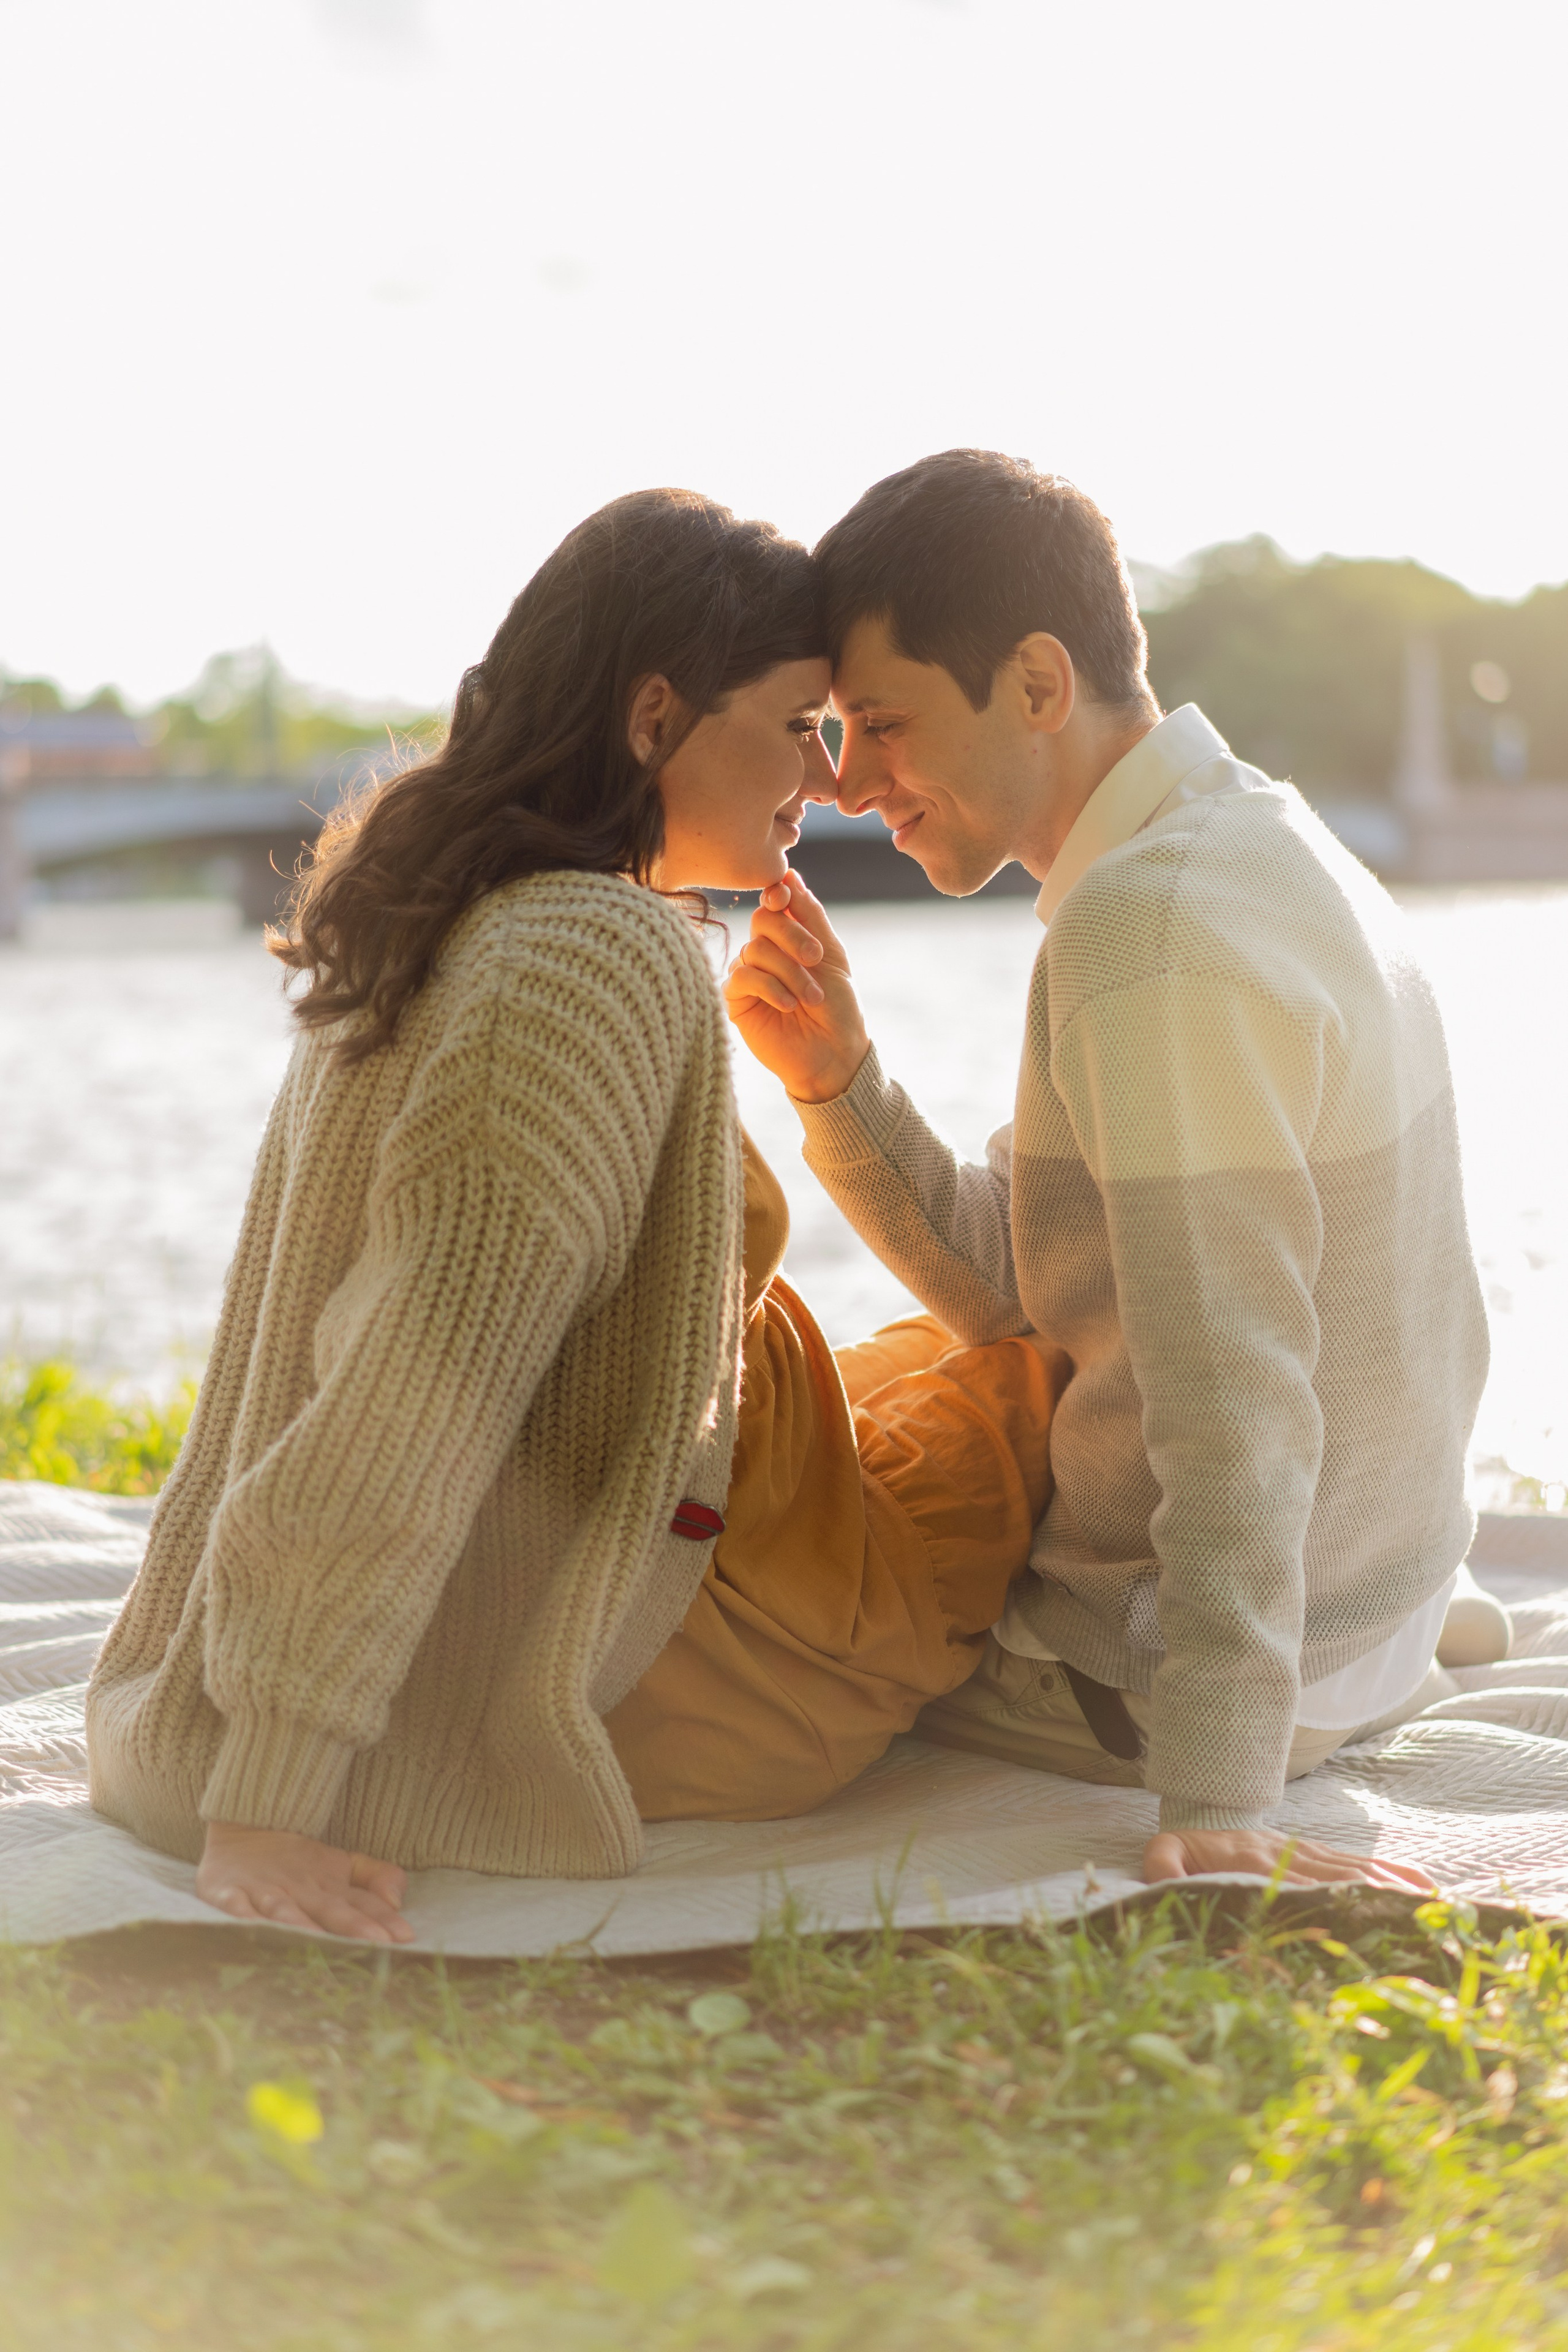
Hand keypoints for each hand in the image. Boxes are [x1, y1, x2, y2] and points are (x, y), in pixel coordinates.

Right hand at [197, 1820, 415, 1943]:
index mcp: (329, 1884)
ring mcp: (263, 1890)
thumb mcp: (343, 1866)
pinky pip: (235, 1907)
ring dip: (301, 1925)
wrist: (247, 1824)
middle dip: (353, 1926)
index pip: (361, 1902)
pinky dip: (243, 1918)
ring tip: (318, 1942)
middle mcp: (300, 1888)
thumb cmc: (300, 1861)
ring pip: (285, 1909)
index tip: (405, 1937)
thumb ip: (376, 1879)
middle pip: (329, 1909)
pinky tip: (254, 1930)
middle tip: (377, 1943)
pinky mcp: (228, 1892)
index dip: (382, 1918)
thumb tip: (398, 1903)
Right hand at [722, 871, 870, 1103]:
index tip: (785, 895)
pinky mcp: (736, 1001)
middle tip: (816, 958)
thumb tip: (791, 874)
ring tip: (811, 998)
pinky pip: (742, 977)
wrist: (835, 1053)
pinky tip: (788, 1005)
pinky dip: (770, 987)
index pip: (773, 903)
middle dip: (792, 935)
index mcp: (787, 938)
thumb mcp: (832, 955)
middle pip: (762, 921)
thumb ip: (811, 915)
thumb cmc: (839, 1008)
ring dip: (790, 972)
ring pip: (755, 950)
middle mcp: (764, 953)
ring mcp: (748, 975)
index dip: (776, 894)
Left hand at [1142, 1826, 1436, 1892]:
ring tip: (1436, 1908)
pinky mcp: (1317, 1852)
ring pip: (1358, 1869)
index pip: (1302, 1885)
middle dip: (1379, 1898)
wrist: (1201, 1813)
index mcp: (1258, 1863)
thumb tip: (1164, 1878)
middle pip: (1342, 1878)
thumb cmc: (1187, 1847)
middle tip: (1423, 1920)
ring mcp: (1308, 1852)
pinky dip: (1391, 1874)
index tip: (1369, 1916)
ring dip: (1394, 1887)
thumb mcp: (1167, 1854)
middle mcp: (1290, 1855)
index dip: (1335, 1900)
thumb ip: (1164, 1865)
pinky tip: (1422, 1888)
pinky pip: (1359, 1863)